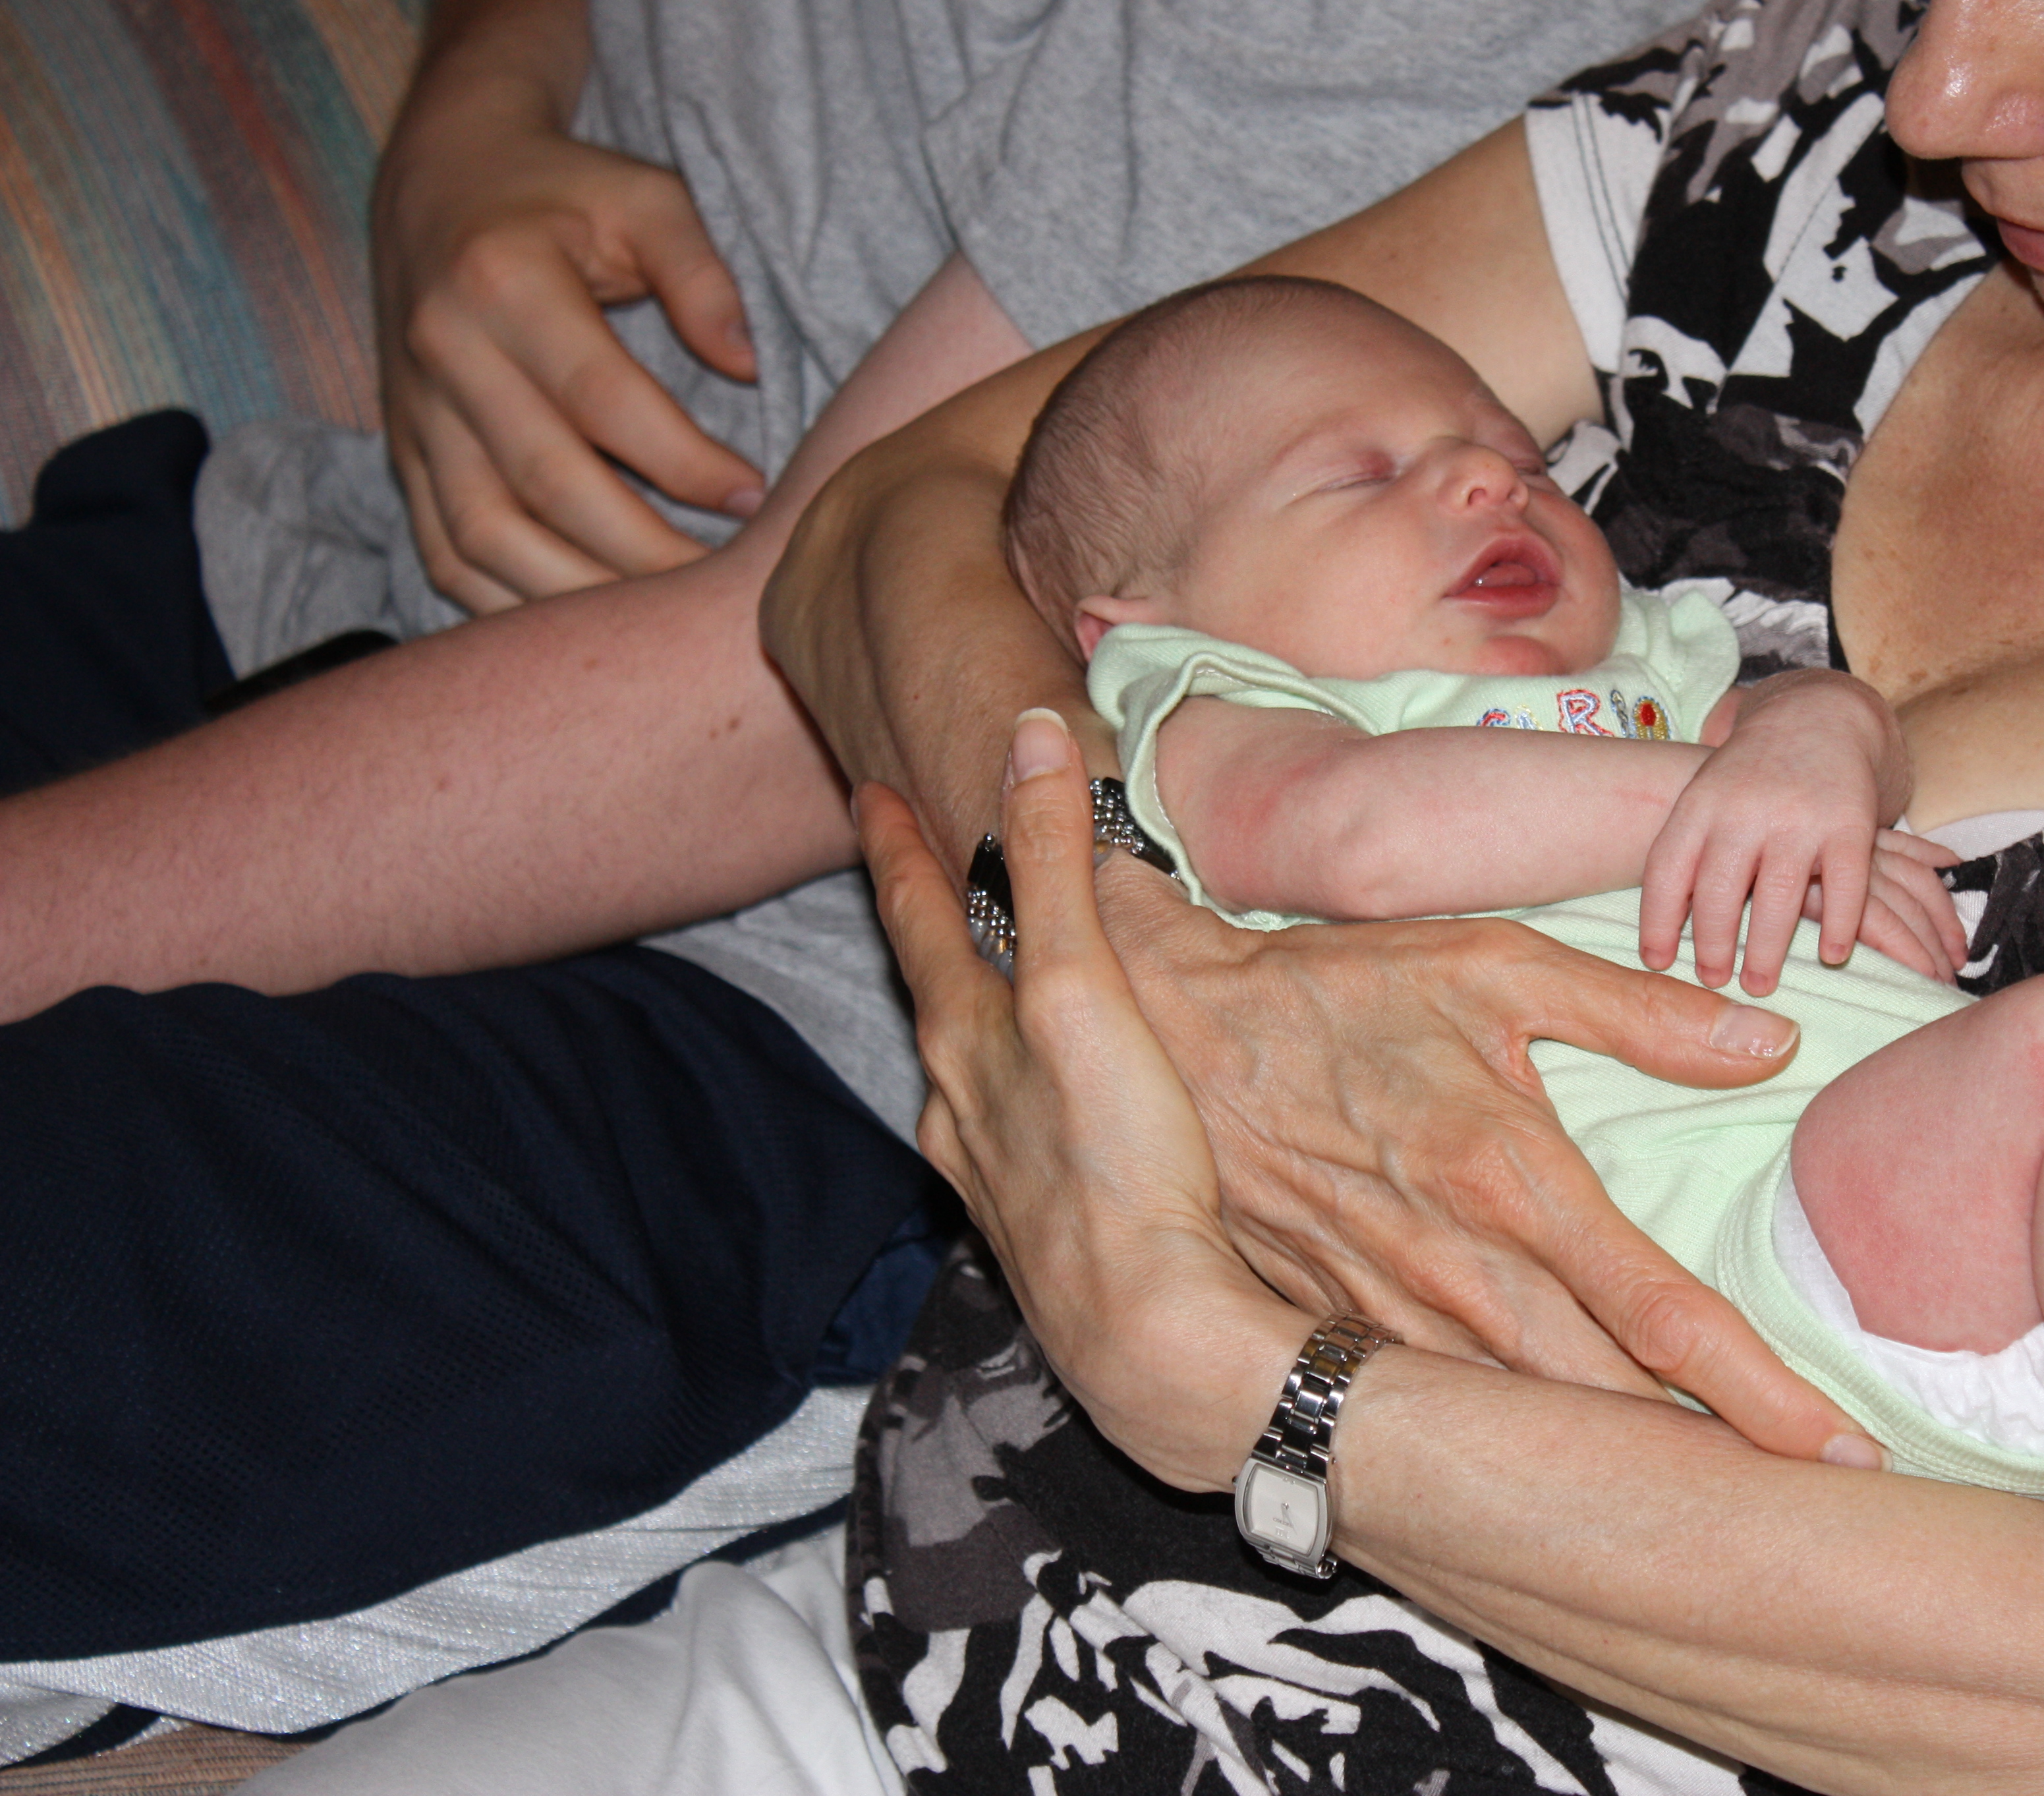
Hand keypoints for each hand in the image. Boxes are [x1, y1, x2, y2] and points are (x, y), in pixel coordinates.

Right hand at [373, 94, 764, 611]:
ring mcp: (414, 411)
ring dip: (572, 595)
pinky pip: (441, 549)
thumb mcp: (645, 196)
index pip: (601, 400)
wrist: (438, 177)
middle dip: (640, 550)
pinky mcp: (402, 450)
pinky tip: (574, 627)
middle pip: (545, 483)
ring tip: (655, 624)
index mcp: (502, 283)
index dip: (682, 461)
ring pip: (482, 534)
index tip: (753, 499)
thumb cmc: (564, 191)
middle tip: (717, 587)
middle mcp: (445, 353)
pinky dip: (502, 601)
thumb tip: (745, 364)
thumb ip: (700, 272)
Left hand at [852, 728, 1307, 1495]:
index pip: (918, 913)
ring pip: (961, 1068)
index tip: (868, 791)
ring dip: (964, 1012)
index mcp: (961, 1035)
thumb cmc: (1115, 1160)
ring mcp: (991, 1173)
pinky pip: (1005, 1133)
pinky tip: (1035, 1115)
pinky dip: (1008, 1094)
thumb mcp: (1081, 988)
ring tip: (979, 980)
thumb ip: (1050, 865)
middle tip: (917, 867)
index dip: (898, 847)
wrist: (1148, 1335)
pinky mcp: (1038, 1229)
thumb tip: (1028, 736)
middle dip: (923, 922)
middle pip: (929, 988)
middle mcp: (957, 1103)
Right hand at [1081, 837, 1879, 1466]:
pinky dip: (1508, 1459)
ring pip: (1522, 1431)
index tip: (1841, 1450)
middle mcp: (1453, 1268)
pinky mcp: (1332, 1336)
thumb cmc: (1339, 988)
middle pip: (1606, 1405)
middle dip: (1711, 1469)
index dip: (1759, 1393)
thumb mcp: (1492, 963)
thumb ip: (1637, 1008)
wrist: (1166, 1029)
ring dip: (1614, 1478)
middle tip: (1813, 1521)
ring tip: (1716, 1521)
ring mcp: (1385, 1318)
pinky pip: (1438, 1419)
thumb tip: (1769, 1035)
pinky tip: (1563, 1488)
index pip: (1661, 1312)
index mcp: (1509, 1176)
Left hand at [1639, 671, 1963, 992]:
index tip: (1657, 962)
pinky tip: (1832, 956)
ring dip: (1765, 950)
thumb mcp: (1704, 799)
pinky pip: (1846, 885)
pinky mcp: (1851, 823)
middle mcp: (1746, 810)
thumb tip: (1654, 934)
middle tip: (1712, 981)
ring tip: (1757, 984)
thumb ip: (1683, 853)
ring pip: (1777, 897)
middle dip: (1711, 945)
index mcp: (1700, 804)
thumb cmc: (1748, 779)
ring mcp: (1800, 817)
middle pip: (1719, 890)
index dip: (1656, 921)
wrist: (1818, 719)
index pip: (1667, 869)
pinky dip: (1840, 926)